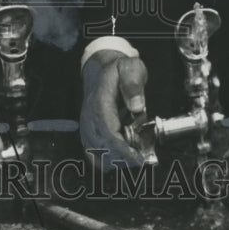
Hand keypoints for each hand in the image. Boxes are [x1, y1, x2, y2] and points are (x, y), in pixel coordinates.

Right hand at [79, 50, 148, 169]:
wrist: (100, 70)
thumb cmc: (118, 70)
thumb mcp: (130, 68)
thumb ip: (133, 85)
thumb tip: (137, 106)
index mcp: (100, 102)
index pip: (108, 132)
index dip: (123, 149)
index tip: (138, 158)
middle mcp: (89, 117)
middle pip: (102, 147)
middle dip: (122, 159)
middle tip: (141, 161)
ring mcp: (87, 126)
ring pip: (95, 154)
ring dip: (115, 162)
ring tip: (134, 161)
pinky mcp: (88, 132)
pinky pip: (92, 153)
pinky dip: (106, 161)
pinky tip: (120, 161)